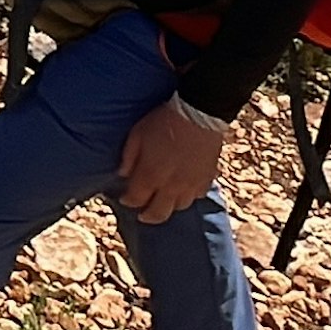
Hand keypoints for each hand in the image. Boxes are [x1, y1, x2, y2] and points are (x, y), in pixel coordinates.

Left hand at [116, 100, 229, 225]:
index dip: (128, 201)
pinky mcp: (207, 179)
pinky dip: (188, 196)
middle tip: (142, 213)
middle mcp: (171, 187)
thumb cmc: (164, 121)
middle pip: (158, 214)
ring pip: (179, 207)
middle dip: (147, 216)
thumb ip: (129, 156)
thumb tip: (123, 173)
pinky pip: (197, 196)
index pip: (136, 199)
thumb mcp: (138, 133)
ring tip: (163, 199)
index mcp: (151, 176)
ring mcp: (191, 185)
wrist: (199, 113)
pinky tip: (183, 189)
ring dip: (168, 206)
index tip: (125, 198)